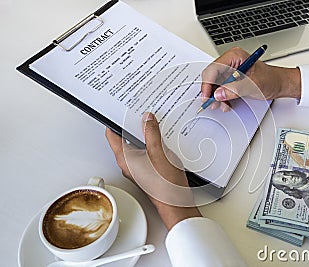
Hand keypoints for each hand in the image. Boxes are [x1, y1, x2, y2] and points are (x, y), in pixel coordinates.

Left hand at [106, 112, 200, 229]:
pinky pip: (145, 153)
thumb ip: (151, 133)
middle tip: (140, 115)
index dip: (113, 121)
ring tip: (153, 126)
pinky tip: (162, 142)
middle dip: (132, 126)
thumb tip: (146, 119)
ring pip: (136, 146)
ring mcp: (137, 168)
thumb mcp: (159, 152)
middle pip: (124, 139)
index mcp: (125, 158)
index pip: (112, 135)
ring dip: (144, 136)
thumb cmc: (165, 185)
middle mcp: (128, 164)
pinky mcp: (147, 171)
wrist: (175, 203)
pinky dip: (151, 145)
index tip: (119, 111)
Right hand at [201, 47, 301, 110]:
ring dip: (216, 96)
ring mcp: (230, 70)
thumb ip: (234, 89)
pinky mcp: (231, 79)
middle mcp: (230, 62)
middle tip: (212, 103)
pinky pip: (220, 88)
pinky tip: (226, 103)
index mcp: (234, 56)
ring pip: (214, 84)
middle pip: (211, 76)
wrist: (279, 84)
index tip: (207, 96)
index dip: (208, 84)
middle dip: (211, 91)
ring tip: (222, 105)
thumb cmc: (271, 79)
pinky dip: (221, 97)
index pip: (213, 69)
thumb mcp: (252, 85)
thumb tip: (218, 94)